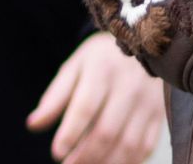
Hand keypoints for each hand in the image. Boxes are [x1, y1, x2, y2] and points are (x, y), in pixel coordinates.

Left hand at [26, 32, 165, 163]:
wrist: (148, 40)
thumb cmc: (103, 59)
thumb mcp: (76, 67)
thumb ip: (55, 97)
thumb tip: (33, 125)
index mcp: (103, 71)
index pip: (85, 108)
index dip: (70, 134)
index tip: (57, 153)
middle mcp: (129, 86)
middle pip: (106, 131)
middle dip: (85, 157)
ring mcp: (148, 101)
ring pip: (128, 144)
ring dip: (106, 163)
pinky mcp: (160, 114)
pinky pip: (146, 146)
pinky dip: (129, 162)